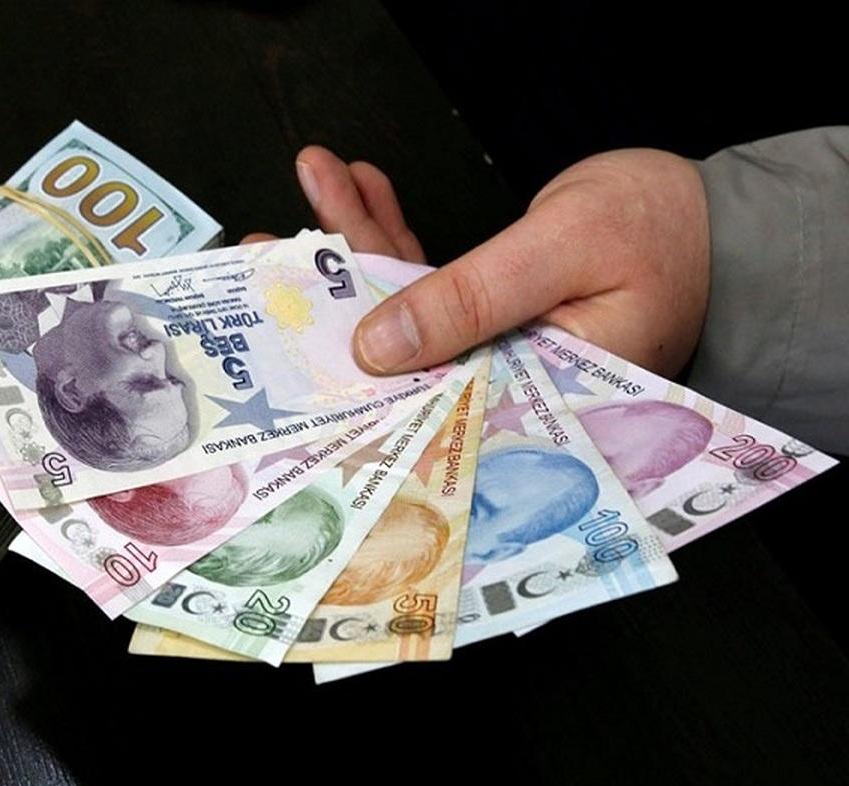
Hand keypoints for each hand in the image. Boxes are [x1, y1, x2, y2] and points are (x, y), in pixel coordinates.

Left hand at [247, 146, 709, 376]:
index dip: (342, 368)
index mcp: (521, 402)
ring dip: (353, 245)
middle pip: (392, 351)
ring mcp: (489, 348)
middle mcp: (495, 386)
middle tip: (265, 256)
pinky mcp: (489, 312)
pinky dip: (392, 235)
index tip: (282, 328)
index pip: (414, 398)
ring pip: (401, 306)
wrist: (715, 219)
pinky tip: (358, 190)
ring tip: (311, 188)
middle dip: (329, 298)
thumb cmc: (664, 232)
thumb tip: (376, 346)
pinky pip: (426, 279)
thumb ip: (471, 300)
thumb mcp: (562, 253)